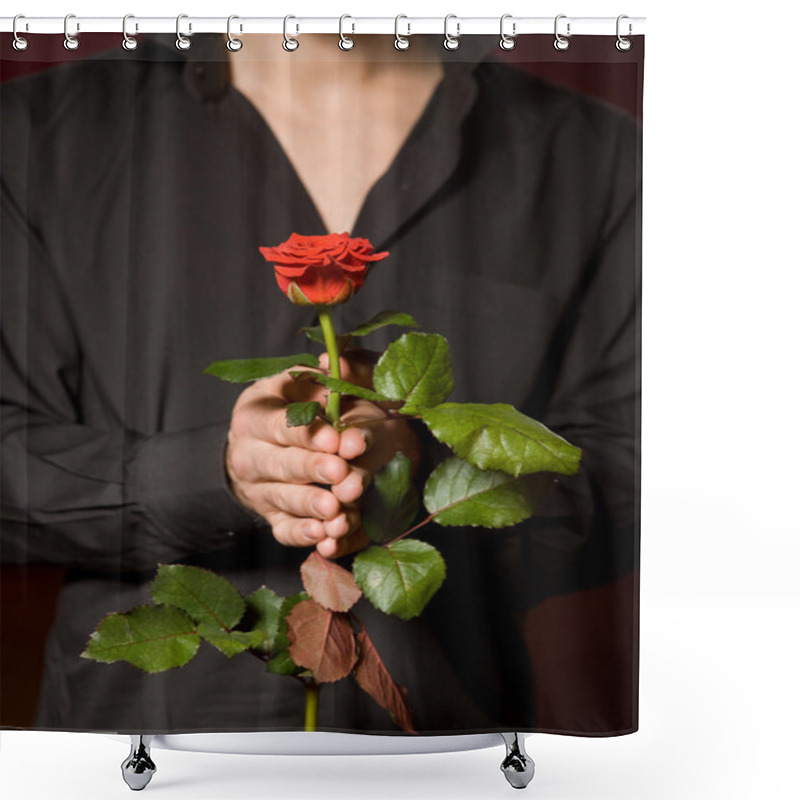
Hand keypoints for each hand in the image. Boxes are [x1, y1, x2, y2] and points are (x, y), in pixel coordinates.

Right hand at [226, 353, 418, 558]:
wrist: (253, 445)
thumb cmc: (287, 405)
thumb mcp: (296, 384)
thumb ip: (318, 373)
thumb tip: (333, 360)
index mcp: (253, 416)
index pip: (279, 425)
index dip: (307, 432)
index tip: (335, 437)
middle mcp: (248, 454)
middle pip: (280, 464)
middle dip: (311, 469)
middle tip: (339, 472)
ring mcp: (257, 489)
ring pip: (282, 499)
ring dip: (310, 506)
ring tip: (335, 510)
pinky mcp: (269, 516)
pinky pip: (282, 530)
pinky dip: (303, 535)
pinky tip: (324, 537)